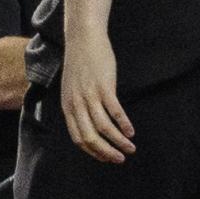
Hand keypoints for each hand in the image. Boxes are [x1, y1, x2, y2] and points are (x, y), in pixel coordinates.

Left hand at [58, 28, 133, 163]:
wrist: (83, 39)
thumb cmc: (81, 64)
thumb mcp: (72, 88)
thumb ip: (78, 105)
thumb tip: (89, 123)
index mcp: (67, 106)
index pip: (78, 138)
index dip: (93, 152)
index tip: (106, 158)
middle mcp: (76, 104)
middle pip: (90, 138)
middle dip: (106, 152)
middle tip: (120, 159)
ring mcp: (90, 96)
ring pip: (104, 128)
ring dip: (119, 142)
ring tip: (130, 148)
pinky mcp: (104, 87)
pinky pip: (115, 112)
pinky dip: (123, 125)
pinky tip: (131, 132)